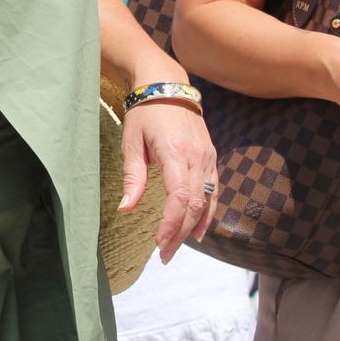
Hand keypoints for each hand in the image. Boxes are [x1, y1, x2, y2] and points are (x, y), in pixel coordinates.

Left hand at [120, 99, 216, 261]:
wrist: (167, 85)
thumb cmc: (144, 113)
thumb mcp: (132, 142)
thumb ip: (133, 177)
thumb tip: (125, 209)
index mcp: (175, 153)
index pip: (179, 198)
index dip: (171, 224)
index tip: (159, 243)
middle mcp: (197, 157)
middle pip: (194, 205)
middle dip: (180, 233)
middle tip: (165, 255)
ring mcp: (208, 156)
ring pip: (207, 200)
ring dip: (194, 227)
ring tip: (178, 247)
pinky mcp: (211, 156)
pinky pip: (214, 190)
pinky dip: (208, 212)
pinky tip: (198, 229)